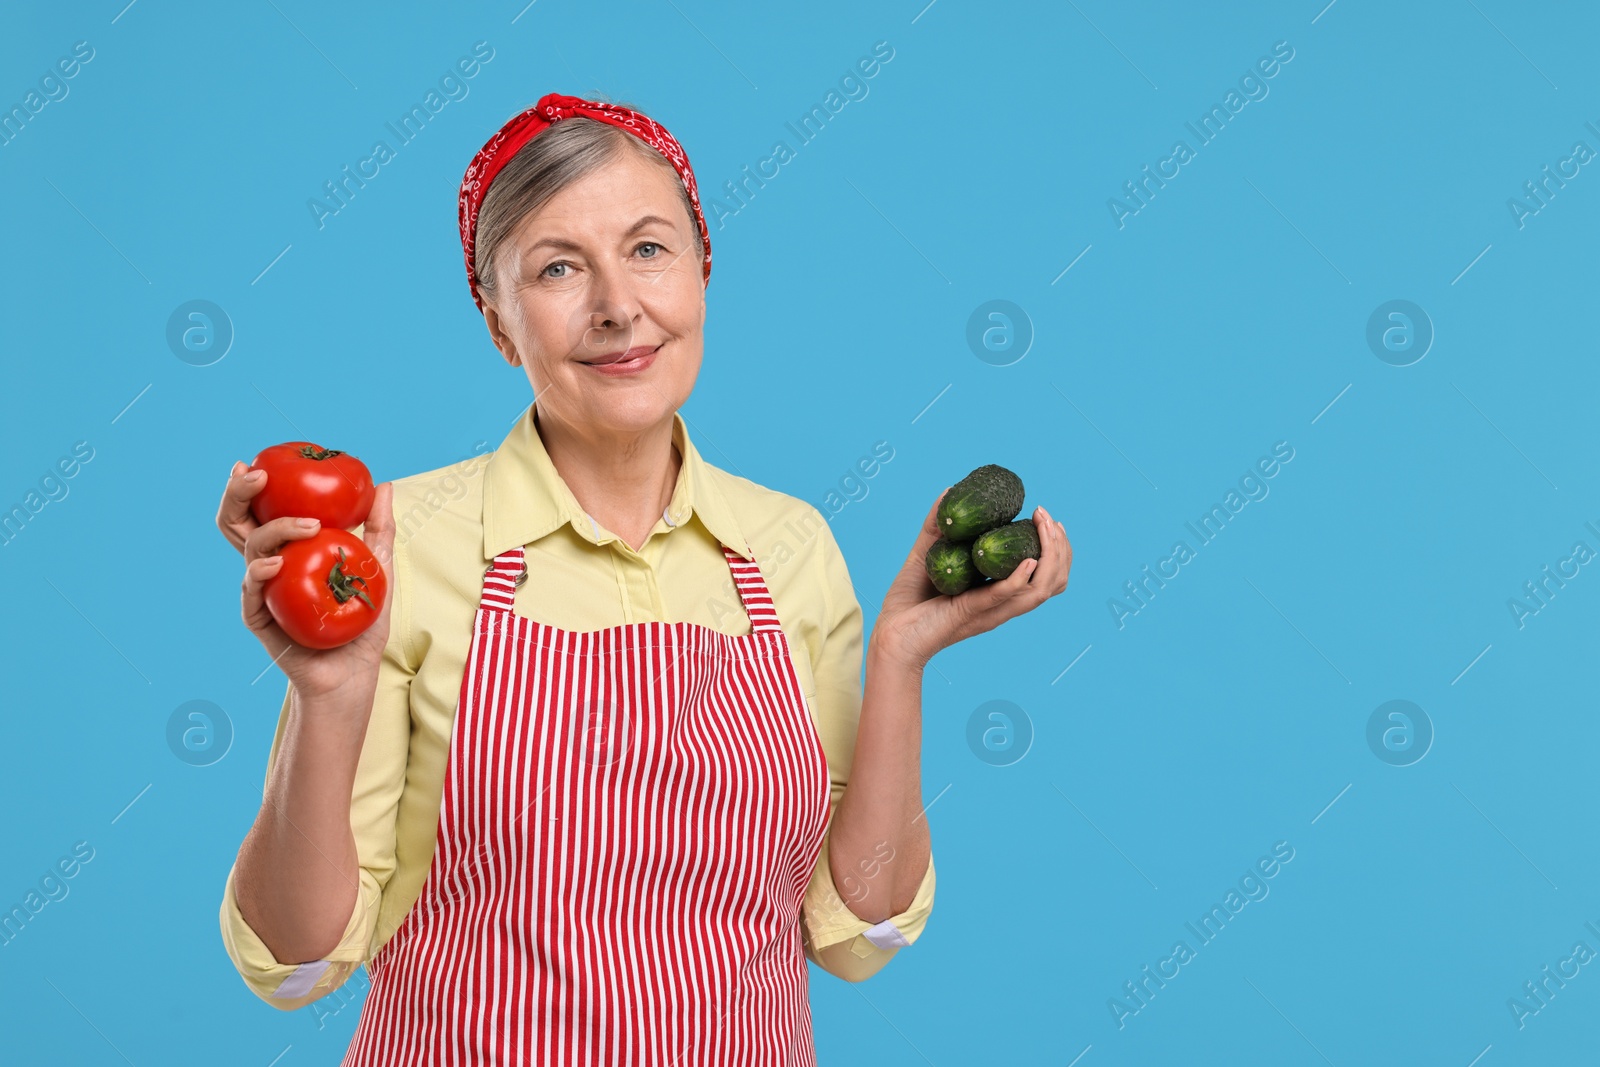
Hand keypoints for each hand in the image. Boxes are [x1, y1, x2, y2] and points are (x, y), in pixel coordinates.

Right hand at [217, 460, 396, 701]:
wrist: (354, 672)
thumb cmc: (361, 621)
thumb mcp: (378, 569)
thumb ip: (378, 529)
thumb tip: (382, 484)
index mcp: (288, 550)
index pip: (260, 511)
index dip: (248, 487)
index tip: (255, 463)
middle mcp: (269, 566)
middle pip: (238, 524)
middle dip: (238, 495)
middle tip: (256, 476)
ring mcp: (262, 591)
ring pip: (247, 550)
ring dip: (272, 530)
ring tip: (304, 525)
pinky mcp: (261, 619)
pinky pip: (251, 592)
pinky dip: (260, 573)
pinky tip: (275, 563)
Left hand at [872, 490, 1071, 671]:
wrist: (889, 634)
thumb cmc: (909, 601)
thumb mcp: (927, 556)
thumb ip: (937, 527)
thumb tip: (949, 491)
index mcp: (998, 594)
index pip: (1046, 577)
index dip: (1058, 549)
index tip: (1049, 520)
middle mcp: (1001, 605)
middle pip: (1053, 582)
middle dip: (1060, 548)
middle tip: (1049, 520)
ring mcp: (989, 611)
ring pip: (1038, 590)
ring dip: (1050, 557)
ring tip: (1045, 528)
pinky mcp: (969, 613)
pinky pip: (1002, 596)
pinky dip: (1019, 578)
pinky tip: (1029, 559)